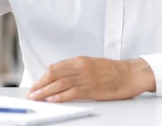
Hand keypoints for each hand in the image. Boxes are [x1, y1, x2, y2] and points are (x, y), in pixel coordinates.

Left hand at [26, 56, 155, 102]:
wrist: (130, 74)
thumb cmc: (112, 70)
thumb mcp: (91, 64)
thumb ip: (76, 69)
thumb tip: (60, 77)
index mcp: (79, 60)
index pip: (55, 68)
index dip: (42, 77)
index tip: (35, 84)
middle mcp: (80, 68)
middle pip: (54, 75)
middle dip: (40, 85)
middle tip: (31, 93)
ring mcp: (85, 78)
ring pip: (60, 84)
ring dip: (45, 92)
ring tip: (37, 98)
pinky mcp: (92, 89)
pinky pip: (72, 93)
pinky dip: (60, 97)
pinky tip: (52, 100)